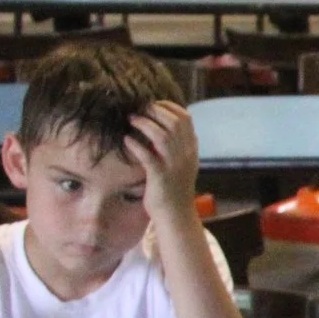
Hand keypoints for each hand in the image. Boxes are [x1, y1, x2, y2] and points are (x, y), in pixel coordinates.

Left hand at [123, 101, 201, 223]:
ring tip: (131, 120)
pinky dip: (135, 145)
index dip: (167, 106)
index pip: (185, 118)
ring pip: (162, 136)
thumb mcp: (181, 162)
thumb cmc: (173, 186)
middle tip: (137, 109)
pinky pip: (147, 156)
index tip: (152, 104)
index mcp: (191, 148)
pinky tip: (126, 140)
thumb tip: (159, 123)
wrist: (175, 214)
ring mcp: (174, 165)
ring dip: (144, 124)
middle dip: (153, 111)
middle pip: (174, 122)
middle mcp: (186, 154)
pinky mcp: (160, 176)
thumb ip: (175, 144)